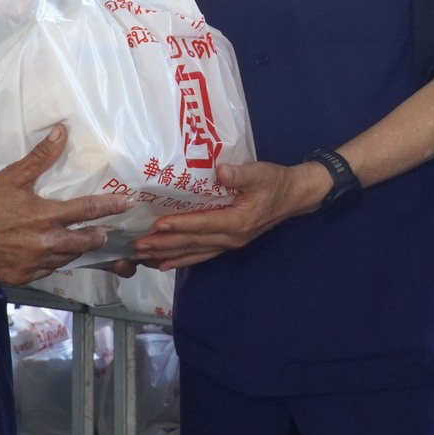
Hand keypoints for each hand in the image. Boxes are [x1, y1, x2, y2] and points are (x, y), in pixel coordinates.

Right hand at [0, 126, 127, 287]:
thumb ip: (40, 157)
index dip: (111, 207)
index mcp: (46, 216)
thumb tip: (62, 131)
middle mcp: (46, 243)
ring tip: (79, 240)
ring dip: (76, 249)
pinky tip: (51, 253)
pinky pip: (49, 270)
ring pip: (69, 258)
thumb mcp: (11, 177)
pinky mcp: (25, 277)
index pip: (89, 211)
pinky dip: (53, 261)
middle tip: (103, 230)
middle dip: (98, 235)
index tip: (128, 203)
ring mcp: (36, 263)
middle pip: (86, 242)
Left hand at [131, 160, 327, 270]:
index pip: (203, 224)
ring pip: (195, 252)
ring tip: (144, 257)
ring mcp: (230, 243)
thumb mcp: (260, 174)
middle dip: (165, 245)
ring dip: (169, 255)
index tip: (157, 225)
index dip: (180, 225)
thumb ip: (240, 174)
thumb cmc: (275, 182)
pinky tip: (166, 263)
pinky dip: (183, 259)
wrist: (295, 196)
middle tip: (138, 246)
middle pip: (193, 243)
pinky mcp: (229, 242)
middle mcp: (231, 238)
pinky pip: (202, 254)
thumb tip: (220, 171)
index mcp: (237, 221)